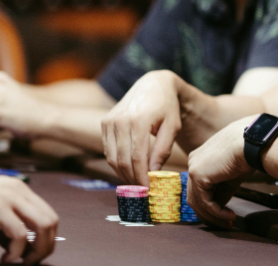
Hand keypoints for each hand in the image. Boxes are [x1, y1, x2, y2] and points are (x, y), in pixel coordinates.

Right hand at [101, 70, 183, 185]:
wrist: (153, 85)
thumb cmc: (167, 107)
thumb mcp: (172, 127)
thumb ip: (162, 150)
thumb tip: (153, 174)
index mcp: (138, 120)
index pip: (136, 158)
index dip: (141, 178)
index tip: (148, 191)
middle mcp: (120, 120)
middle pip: (122, 160)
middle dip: (132, 179)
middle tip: (142, 192)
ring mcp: (109, 121)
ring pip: (112, 158)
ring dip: (123, 174)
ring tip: (137, 183)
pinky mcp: (104, 123)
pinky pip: (108, 150)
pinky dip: (117, 163)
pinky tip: (129, 169)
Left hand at [186, 116, 256, 228]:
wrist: (251, 142)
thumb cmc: (246, 153)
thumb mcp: (232, 175)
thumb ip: (222, 190)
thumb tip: (219, 209)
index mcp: (201, 159)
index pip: (200, 188)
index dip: (210, 205)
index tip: (225, 215)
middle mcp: (194, 162)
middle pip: (196, 196)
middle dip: (209, 214)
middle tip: (225, 224)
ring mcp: (193, 168)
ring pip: (198, 202)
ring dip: (214, 216)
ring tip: (229, 222)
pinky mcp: (197, 175)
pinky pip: (205, 202)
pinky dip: (217, 212)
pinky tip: (230, 215)